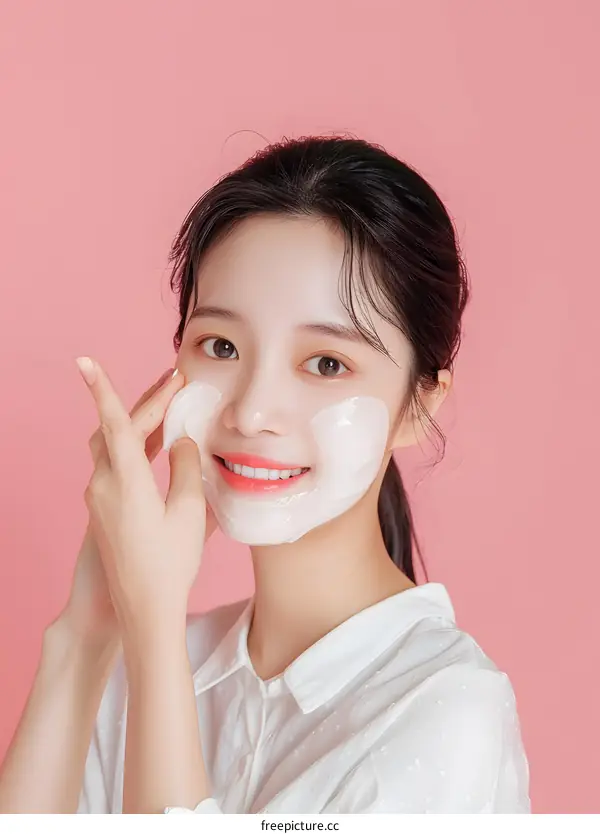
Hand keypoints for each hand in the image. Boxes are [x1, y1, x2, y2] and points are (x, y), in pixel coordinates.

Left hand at [74, 359, 211, 641]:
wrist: (143, 609)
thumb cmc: (170, 564)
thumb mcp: (190, 512)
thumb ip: (187, 467)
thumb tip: (182, 441)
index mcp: (126, 482)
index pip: (116, 424)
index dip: (103, 390)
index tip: (85, 362)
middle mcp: (103, 485)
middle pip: (118, 430)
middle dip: (147, 403)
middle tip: (174, 382)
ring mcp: (98, 498)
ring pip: (111, 446)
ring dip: (136, 423)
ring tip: (166, 407)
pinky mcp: (102, 510)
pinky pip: (113, 465)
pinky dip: (132, 446)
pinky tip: (154, 445)